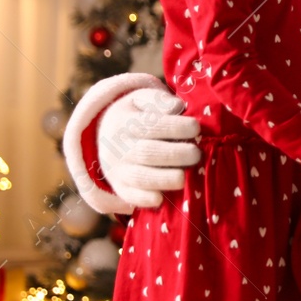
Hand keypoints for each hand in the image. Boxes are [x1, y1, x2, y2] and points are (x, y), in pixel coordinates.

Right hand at [97, 87, 201, 208]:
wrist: (104, 137)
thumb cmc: (135, 116)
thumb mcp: (140, 100)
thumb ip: (157, 101)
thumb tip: (177, 107)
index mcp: (124, 122)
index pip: (150, 125)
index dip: (175, 127)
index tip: (195, 127)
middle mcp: (118, 147)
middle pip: (147, 153)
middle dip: (175, 154)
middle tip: (196, 154)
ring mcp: (118, 169)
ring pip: (140, 177)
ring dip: (164, 179)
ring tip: (184, 177)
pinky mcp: (121, 188)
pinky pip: (131, 196)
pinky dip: (144, 200)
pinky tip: (160, 199)